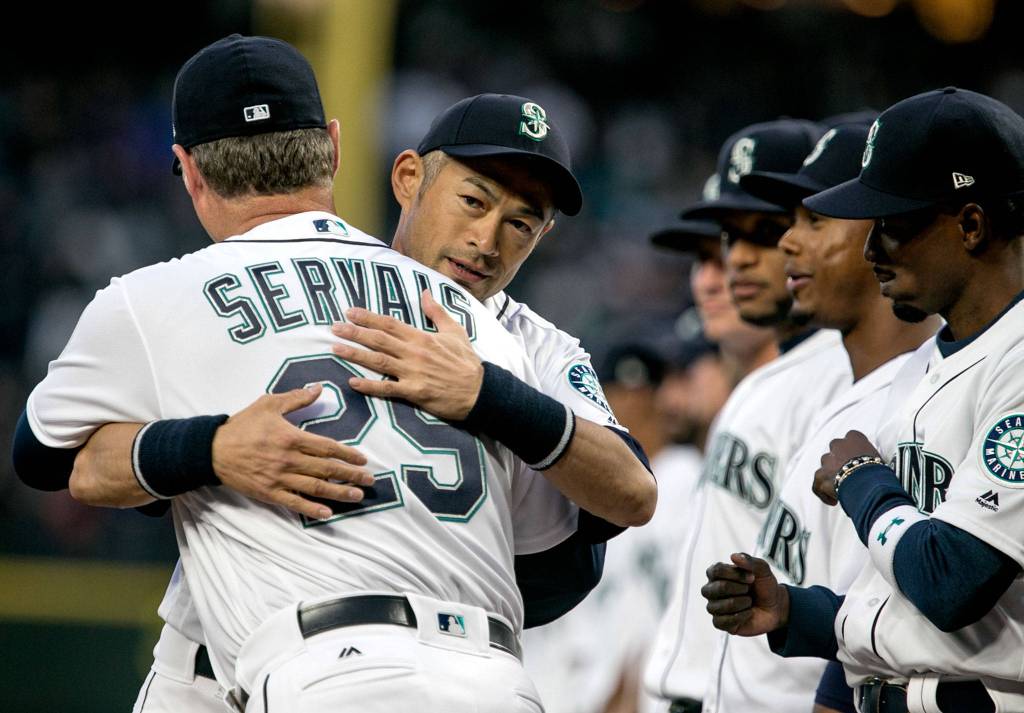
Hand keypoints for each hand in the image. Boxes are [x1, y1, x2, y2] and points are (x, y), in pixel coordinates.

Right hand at [212, 385, 373, 520]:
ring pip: (315, 488)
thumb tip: (319, 388)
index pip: (327, 448)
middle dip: (351, 476)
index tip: (363, 460)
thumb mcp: (269, 404)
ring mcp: (279, 478)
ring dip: (339, 493)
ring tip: (357, 497)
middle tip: (370, 481)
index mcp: (291, 438)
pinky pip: (294, 503)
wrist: (212, 450)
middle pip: (327, 469)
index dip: (348, 454)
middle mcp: (289, 460)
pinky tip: (327, 513)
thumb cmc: (243, 425)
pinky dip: (312, 509)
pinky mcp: (269, 492)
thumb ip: (296, 397)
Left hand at [330, 290, 483, 419]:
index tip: (350, 312)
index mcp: (422, 337)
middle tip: (334, 327)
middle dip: (354, 332)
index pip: (390, 323)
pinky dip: (369, 385)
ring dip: (355, 354)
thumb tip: (425, 291)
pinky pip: (387, 388)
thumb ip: (436, 311)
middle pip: (379, 340)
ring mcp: (413, 373)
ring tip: (335, 348)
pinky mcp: (414, 392)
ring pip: (378, 361)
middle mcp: (414, 353)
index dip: (368, 317)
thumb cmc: (467, 361)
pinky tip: (352, 382)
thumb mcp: (455, 331)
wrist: (480, 391)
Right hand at [702, 553, 788, 635]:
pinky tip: (747, 613)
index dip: (736, 575)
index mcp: (718, 574)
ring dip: (740, 604)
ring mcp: (715, 606)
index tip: (751, 577)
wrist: (775, 607)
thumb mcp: (763, 570)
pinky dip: (738, 617)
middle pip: (716, 589)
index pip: (716, 571)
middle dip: (738, 590)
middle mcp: (712, 589)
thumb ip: (749, 561)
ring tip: (748, 602)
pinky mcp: (720, 622)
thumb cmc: (765, 586)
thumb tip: (733, 556)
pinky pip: (720, 622)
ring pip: (718, 606)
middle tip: (749, 591)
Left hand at [812, 429, 880, 505]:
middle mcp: (838, 445)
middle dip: (840, 461)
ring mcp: (828, 459)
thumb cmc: (879, 471)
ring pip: (826, 466)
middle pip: (836, 450)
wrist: (868, 481)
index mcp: (854, 438)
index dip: (853, 451)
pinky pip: (818, 484)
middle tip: (849, 474)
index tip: (858, 460)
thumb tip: (871, 471)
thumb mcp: (879, 460)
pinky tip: (834, 501)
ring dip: (832, 475)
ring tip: (842, 488)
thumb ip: (869, 459)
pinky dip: (824, 493)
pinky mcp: (821, 475)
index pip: (851, 438)